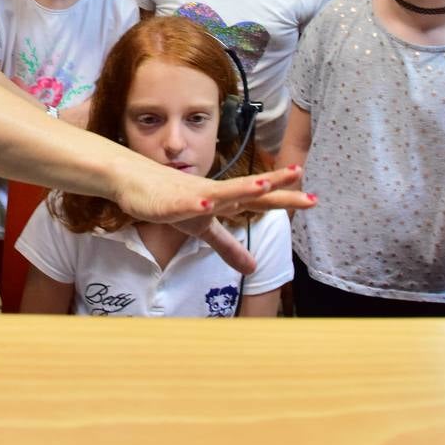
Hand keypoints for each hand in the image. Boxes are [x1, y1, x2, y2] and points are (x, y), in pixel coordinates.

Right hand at [114, 165, 313, 272]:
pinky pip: (183, 205)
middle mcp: (213, 194)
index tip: (313, 198)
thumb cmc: (171, 200)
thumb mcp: (203, 230)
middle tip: (301, 175)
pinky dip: (194, 203)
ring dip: (240, 188)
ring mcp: (191, 195)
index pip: (259, 200)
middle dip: (274, 185)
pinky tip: (205, 204)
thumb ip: (229, 248)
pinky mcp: (168, 203)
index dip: (285, 198)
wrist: (132, 183)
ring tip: (262, 185)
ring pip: (220, 192)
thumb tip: (253, 268)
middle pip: (247, 190)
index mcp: (223, 201)